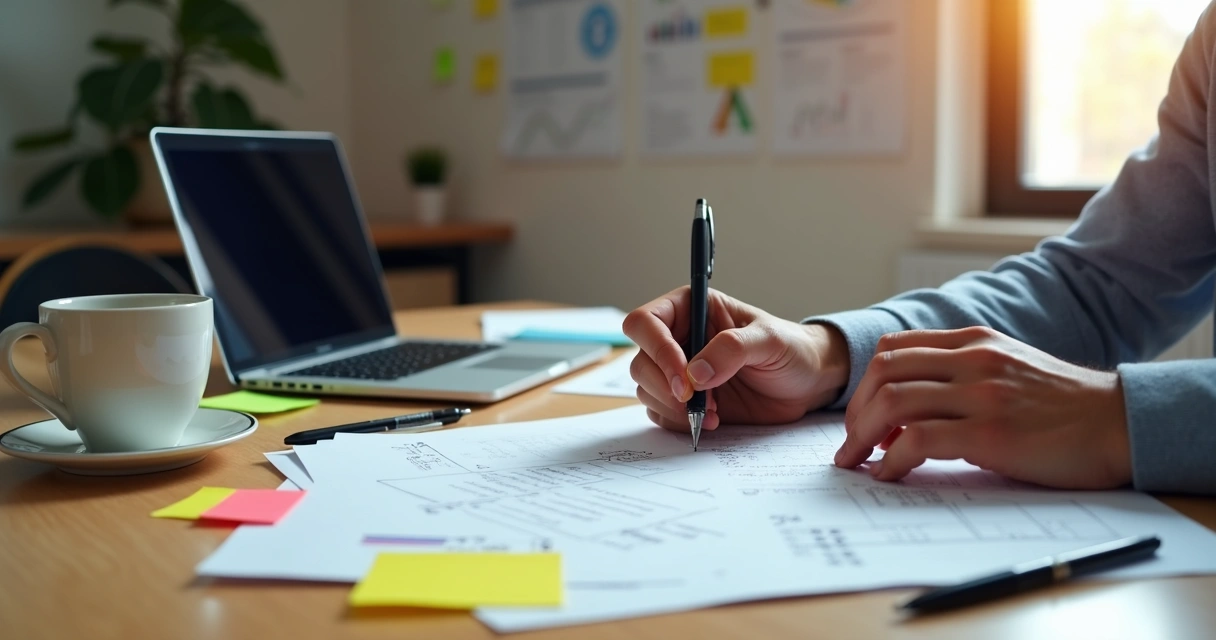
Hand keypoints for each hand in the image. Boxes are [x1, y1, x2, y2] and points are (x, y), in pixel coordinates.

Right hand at [622, 287, 848, 431]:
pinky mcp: (685, 401)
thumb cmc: (791, 349)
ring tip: (713, 412)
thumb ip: (732, 349)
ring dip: (674, 407)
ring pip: (646, 389)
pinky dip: (680, 422)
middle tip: (696, 401)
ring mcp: (679, 372)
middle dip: (664, 385)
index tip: (682, 376)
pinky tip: (712, 420)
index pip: (646, 322)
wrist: (808, 383)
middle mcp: (678, 339)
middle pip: (641, 360)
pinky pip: (661, 413)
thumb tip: (695, 373)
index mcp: (690, 309)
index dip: (656, 348)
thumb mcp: (769, 340)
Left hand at [834, 326, 1131, 488]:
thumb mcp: (1009, 365)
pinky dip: (891, 459)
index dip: (866, 384)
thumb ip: (962, 372)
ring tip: (858, 462)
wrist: (1119, 423)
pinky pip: (917, 439)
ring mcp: (980, 394)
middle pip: (883, 371)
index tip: (860, 416)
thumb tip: (907, 406)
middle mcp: (972, 360)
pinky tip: (889, 474)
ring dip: (862, 436)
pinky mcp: (989, 432)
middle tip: (850, 444)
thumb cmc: (1063, 405)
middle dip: (855, 410)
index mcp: (973, 341)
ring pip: (892, 401)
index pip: (894, 348)